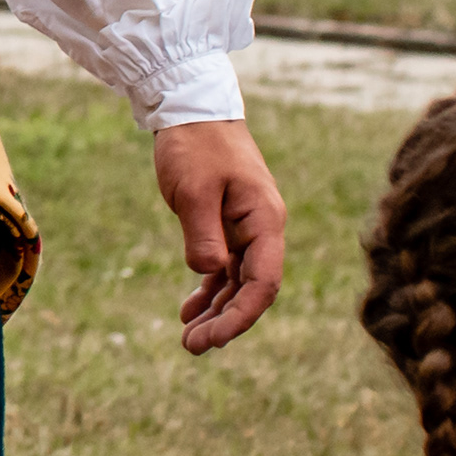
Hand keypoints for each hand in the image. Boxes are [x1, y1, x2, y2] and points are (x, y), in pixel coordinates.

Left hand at [155, 117, 286, 353]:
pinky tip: (190, 309)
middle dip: (226, 321)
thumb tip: (212, 272)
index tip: (214, 339)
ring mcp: (246, 227)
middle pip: (253, 288)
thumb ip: (203, 234)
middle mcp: (263, 229)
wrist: (191, 109)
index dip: (241, 316)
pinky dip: (210, 287)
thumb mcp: (193, 190)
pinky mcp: (227, 223)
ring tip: (190, 338)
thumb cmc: (194, 146)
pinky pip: (224, 265)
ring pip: (238, 281)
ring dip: (217, 310)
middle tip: (193, 347)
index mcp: (265, 221)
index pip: (263, 283)